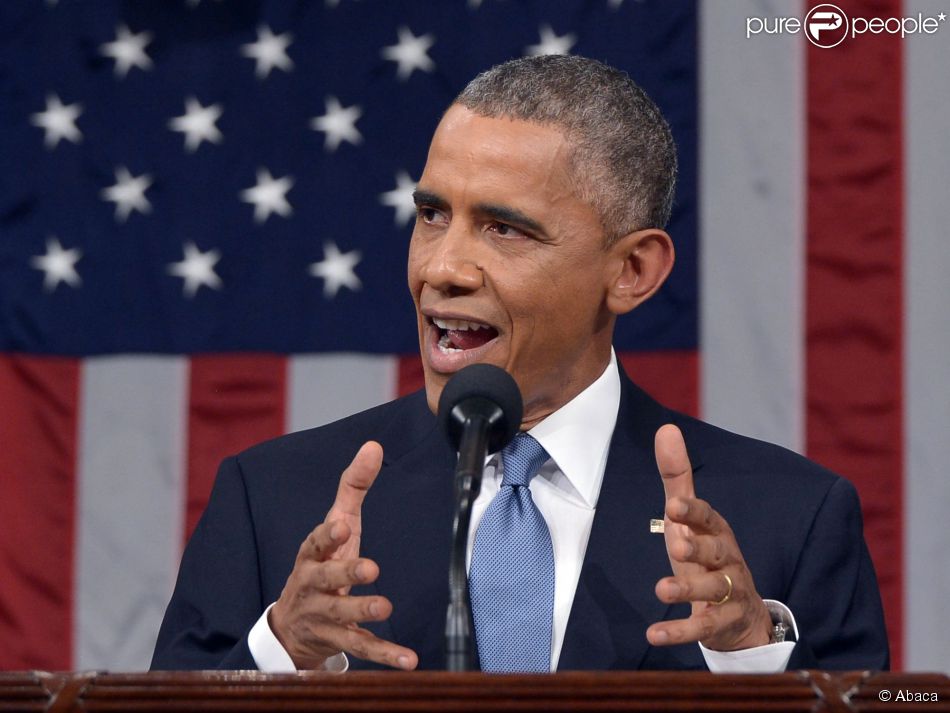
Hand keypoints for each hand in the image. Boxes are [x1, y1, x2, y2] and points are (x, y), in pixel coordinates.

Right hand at [269, 441, 418, 669]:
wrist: (292, 624)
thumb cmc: (322, 563)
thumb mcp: (335, 525)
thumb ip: (353, 486)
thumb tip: (373, 445)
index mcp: (312, 555)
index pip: (315, 542)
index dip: (327, 534)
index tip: (341, 525)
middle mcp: (313, 585)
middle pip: (326, 579)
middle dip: (346, 573)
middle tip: (370, 568)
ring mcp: (324, 616)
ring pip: (342, 616)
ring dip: (362, 611)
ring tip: (385, 607)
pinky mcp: (338, 641)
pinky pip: (362, 648)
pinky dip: (385, 655)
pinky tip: (409, 660)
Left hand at [646, 424, 772, 650]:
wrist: (741, 614)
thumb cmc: (706, 555)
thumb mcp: (688, 519)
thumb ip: (676, 478)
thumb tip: (666, 429)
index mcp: (716, 532)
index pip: (708, 517)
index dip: (693, 511)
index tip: (673, 504)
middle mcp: (727, 560)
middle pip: (717, 552)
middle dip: (698, 548)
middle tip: (676, 545)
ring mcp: (728, 593)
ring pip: (713, 590)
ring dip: (686, 590)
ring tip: (660, 591)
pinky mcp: (721, 624)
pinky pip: (702, 628)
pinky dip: (678, 632)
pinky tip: (653, 634)